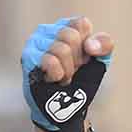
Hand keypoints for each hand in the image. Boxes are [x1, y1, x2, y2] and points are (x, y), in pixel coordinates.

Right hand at [21, 17, 114, 131]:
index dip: (88, 46)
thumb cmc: (82, 81)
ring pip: (60, 49)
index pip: (81, 23)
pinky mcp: (27, 58)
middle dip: (77, 59)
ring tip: (62, 76)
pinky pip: (50, 61)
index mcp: (66, 27)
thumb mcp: (101, 61)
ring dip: (67, 70)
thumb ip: (105, 45)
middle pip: (70, 35)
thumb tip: (89, 45)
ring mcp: (34, 43)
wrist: (69, 107)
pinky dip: (58, 75)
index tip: (85, 58)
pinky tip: (52, 79)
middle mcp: (47, 30)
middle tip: (72, 70)